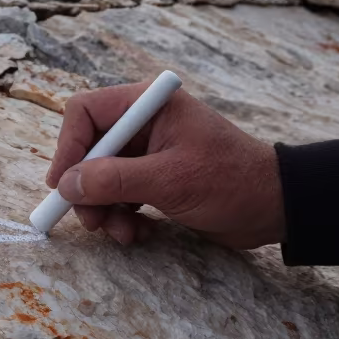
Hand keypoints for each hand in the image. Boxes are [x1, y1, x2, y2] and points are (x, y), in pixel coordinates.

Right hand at [46, 84, 283, 248]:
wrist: (276, 208)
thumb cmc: (231, 182)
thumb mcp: (169, 180)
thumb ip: (114, 180)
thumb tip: (66, 185)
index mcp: (148, 105)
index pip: (86, 113)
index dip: (68, 148)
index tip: (62, 186)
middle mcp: (144, 123)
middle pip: (89, 150)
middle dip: (87, 189)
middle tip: (91, 222)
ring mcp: (148, 151)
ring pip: (101, 177)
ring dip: (104, 209)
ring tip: (121, 233)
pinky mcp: (154, 178)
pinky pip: (119, 195)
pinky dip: (122, 216)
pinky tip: (138, 233)